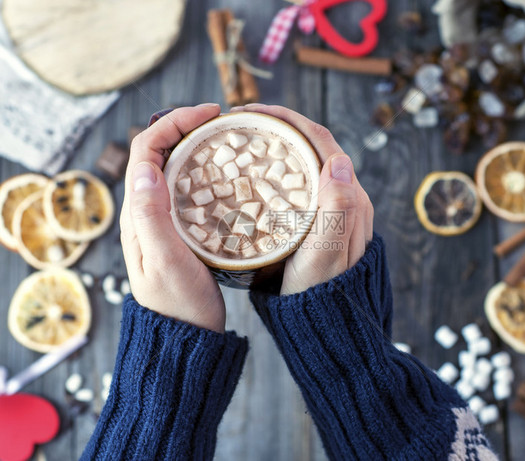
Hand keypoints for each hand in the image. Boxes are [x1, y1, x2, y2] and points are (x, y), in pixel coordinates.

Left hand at [120, 104, 225, 332]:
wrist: (186, 336)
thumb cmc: (178, 304)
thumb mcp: (167, 261)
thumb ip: (152, 217)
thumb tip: (146, 169)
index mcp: (138, 214)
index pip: (145, 150)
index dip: (173, 123)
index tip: (209, 114)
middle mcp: (146, 211)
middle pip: (158, 153)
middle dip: (185, 126)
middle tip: (222, 120)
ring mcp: (163, 220)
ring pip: (173, 168)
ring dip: (195, 145)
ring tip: (225, 138)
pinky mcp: (181, 229)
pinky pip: (187, 188)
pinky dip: (204, 170)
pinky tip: (226, 173)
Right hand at [232, 104, 373, 294]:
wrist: (326, 324)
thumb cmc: (322, 293)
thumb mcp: (327, 254)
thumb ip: (338, 209)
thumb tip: (339, 160)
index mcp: (350, 198)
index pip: (321, 142)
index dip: (289, 119)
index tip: (254, 111)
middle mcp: (344, 199)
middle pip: (313, 148)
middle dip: (280, 127)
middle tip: (242, 122)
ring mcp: (331, 210)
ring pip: (305, 165)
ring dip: (279, 146)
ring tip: (245, 141)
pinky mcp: (317, 222)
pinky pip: (299, 185)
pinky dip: (277, 171)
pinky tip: (255, 176)